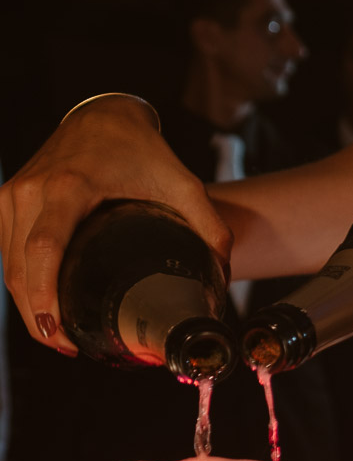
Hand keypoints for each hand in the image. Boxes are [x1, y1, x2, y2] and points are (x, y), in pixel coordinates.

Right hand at [0, 97, 228, 352]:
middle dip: (37, 315)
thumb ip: (208, 226)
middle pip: (18, 268)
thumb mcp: (182, 183)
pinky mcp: (7, 201)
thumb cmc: (141, 147)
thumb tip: (223, 273)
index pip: (43, 251)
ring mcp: (12, 196)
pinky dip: (21, 280)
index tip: (58, 331)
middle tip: (66, 346)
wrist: (103, 114)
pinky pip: (6, 251)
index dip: (43, 296)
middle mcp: (30, 192)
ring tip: (57, 334)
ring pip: (7, 264)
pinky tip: (43, 304)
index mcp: (68, 188)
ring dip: (26, 303)